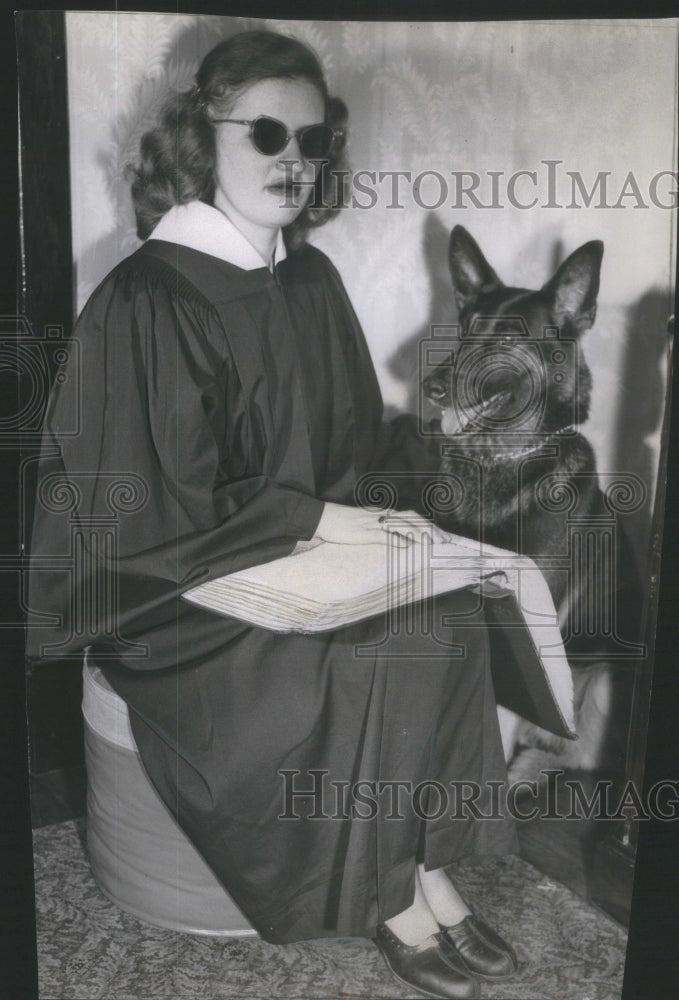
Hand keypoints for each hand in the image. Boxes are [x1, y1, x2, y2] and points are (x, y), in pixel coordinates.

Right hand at [313, 502, 449, 546]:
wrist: (321, 517)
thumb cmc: (341, 522)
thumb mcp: (364, 523)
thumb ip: (380, 529)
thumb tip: (397, 538)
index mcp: (382, 513)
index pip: (411, 516)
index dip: (427, 524)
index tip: (440, 535)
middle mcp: (381, 516)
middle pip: (411, 519)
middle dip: (429, 529)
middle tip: (443, 541)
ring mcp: (373, 524)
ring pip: (401, 526)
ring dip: (418, 535)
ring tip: (431, 544)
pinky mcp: (364, 533)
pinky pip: (384, 536)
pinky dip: (397, 541)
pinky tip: (407, 546)